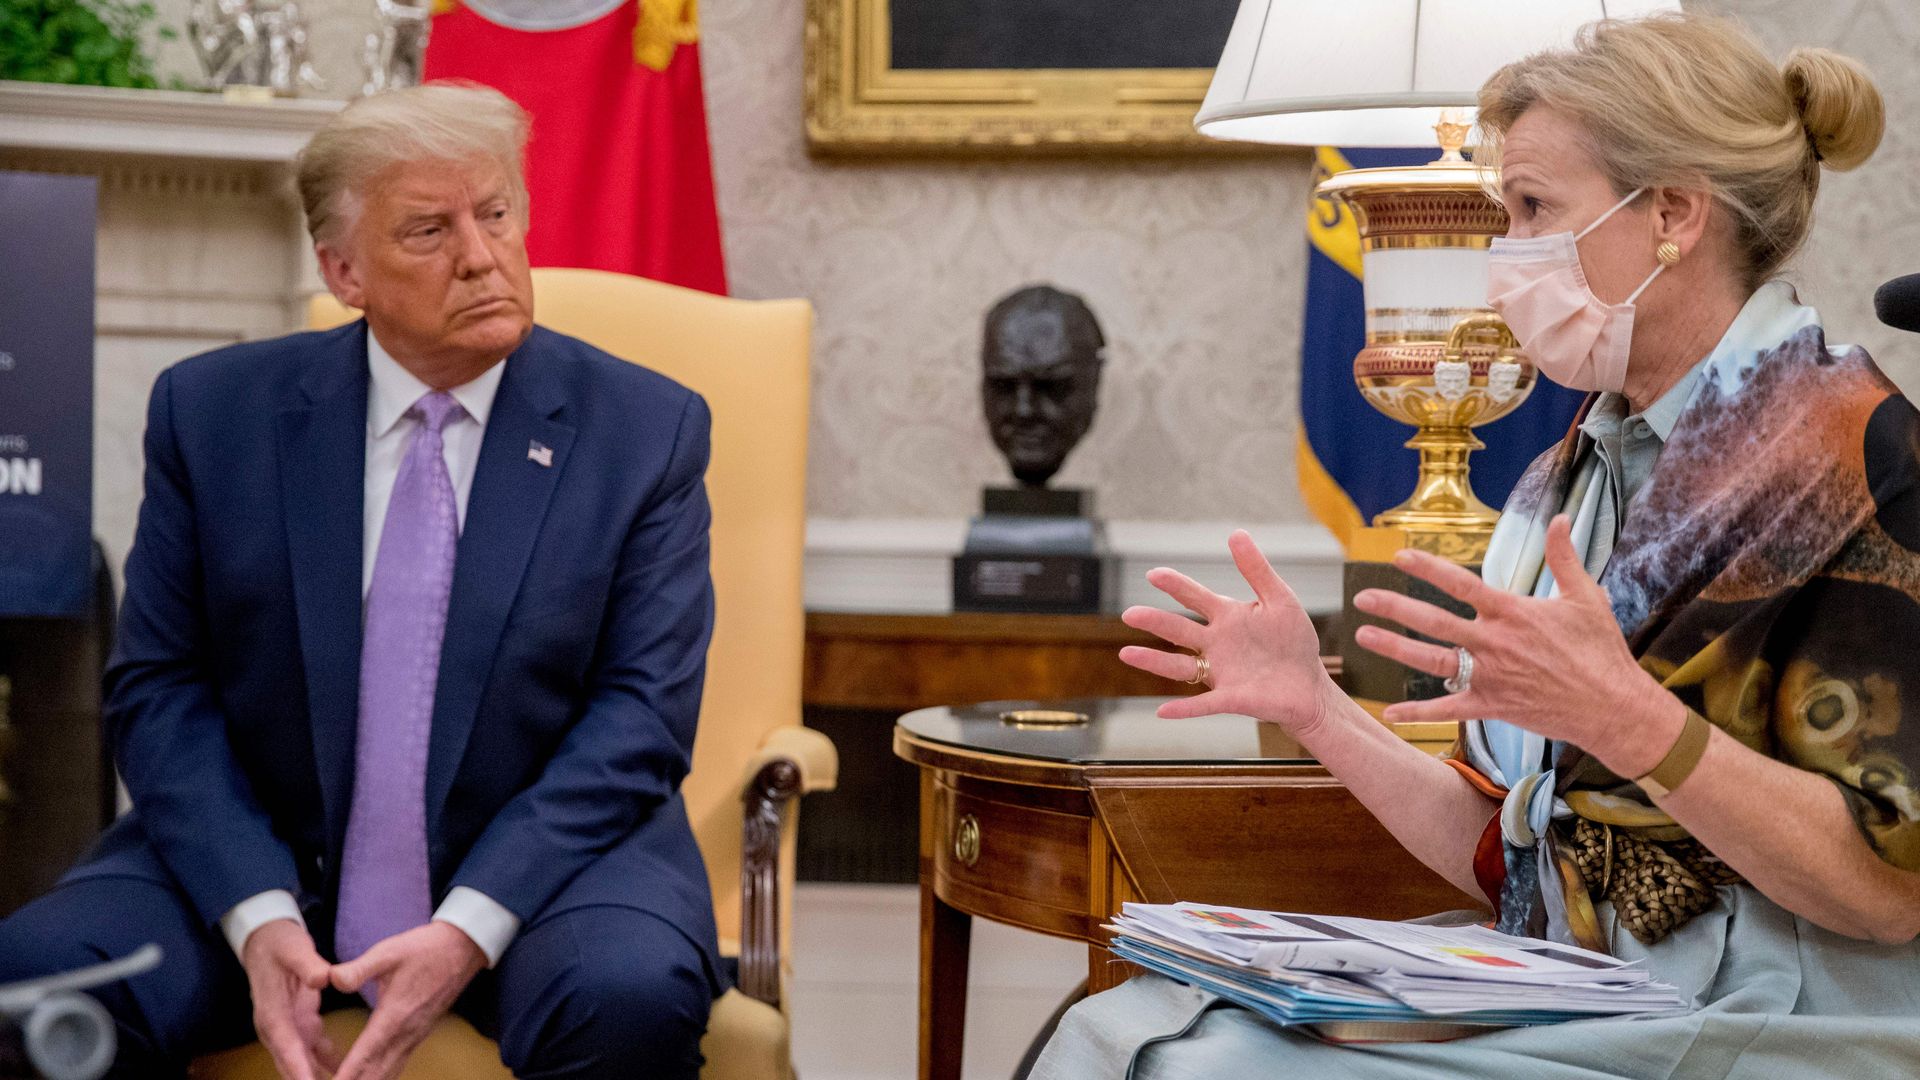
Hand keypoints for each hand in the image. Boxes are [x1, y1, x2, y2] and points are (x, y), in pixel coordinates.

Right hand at [240, 919, 338, 1079]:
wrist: (267, 940)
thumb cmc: (280, 944)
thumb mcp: (295, 948)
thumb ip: (309, 964)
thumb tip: (322, 978)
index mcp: (273, 1013)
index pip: (287, 1047)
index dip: (299, 1070)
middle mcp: (277, 1027)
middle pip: (292, 1064)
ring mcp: (288, 1028)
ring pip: (303, 1062)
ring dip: (318, 1076)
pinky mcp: (300, 1024)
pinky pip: (315, 1050)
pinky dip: (329, 1062)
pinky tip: (349, 1071)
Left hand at [329, 922, 486, 1079]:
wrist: (461, 949)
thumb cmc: (423, 949)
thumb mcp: (387, 952)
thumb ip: (358, 968)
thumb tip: (331, 980)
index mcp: (393, 1017)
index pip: (364, 1057)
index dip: (346, 1077)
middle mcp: (404, 1034)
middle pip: (375, 1074)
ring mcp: (413, 1037)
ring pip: (387, 1073)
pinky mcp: (417, 1035)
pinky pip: (396, 1066)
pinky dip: (379, 1077)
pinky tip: (369, 1079)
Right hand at [1117, 529, 1342, 734]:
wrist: (1310, 685)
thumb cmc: (1294, 643)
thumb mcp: (1280, 600)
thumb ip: (1257, 570)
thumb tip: (1235, 534)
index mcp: (1227, 617)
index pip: (1195, 597)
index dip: (1175, 586)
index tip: (1154, 574)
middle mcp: (1216, 644)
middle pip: (1179, 630)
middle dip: (1154, 621)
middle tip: (1129, 614)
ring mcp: (1220, 672)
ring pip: (1180, 666)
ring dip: (1154, 661)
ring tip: (1126, 653)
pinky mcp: (1231, 698)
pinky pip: (1202, 704)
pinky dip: (1183, 708)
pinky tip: (1162, 711)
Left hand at [1351, 514, 1681, 776]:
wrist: (1614, 707)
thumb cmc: (1601, 650)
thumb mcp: (1586, 597)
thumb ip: (1565, 557)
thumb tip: (1561, 518)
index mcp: (1513, 612)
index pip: (1461, 584)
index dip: (1428, 568)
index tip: (1399, 556)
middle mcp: (1495, 642)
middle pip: (1434, 621)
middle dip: (1395, 607)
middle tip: (1361, 597)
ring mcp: (1491, 676)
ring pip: (1433, 661)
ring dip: (1395, 649)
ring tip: (1363, 637)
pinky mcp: (1493, 706)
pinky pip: (1449, 710)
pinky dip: (1418, 713)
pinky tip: (1390, 713)